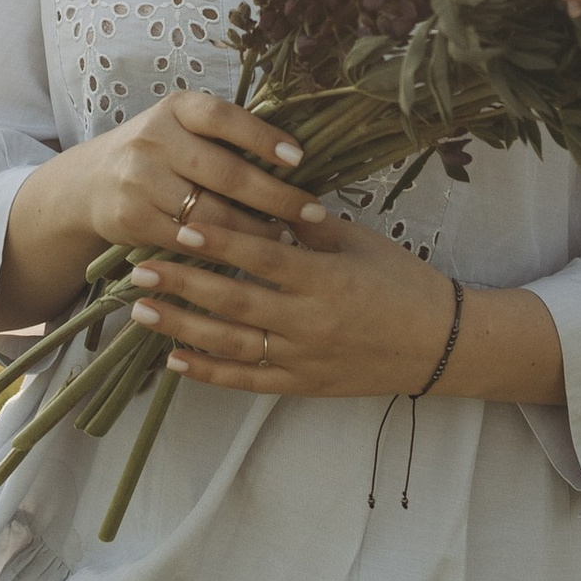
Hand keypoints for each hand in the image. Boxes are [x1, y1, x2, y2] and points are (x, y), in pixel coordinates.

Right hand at [0, 94, 327, 329]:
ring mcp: (139, 180)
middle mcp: (154, 139)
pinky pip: (187, 241)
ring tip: (288, 238)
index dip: (262, 137)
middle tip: (313, 213)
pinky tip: (247, 258)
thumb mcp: (185, 128)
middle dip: (274, 196)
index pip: (224, 118)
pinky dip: (220, 252)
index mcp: (177, 108)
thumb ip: (228, 137)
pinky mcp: (132, 219)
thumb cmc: (162, 152)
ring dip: (254, 231)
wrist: (92, 182)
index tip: (299, 158)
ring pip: (209, 214)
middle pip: (224, 172)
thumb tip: (298, 158)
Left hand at [126, 210, 567, 409]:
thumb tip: (261, 195)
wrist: (442, 345)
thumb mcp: (361, 242)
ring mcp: (304, 358)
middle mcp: (309, 321)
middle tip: (138, 269)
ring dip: (182, 329)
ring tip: (140, 314)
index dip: (217, 242)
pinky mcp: (303, 385)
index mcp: (324, 278)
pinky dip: (209, 373)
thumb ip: (309, 225)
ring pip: (231, 346)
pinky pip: (248, 382)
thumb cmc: (403, 281)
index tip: (178, 225)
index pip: (260, 257)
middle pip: (234, 302)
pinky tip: (174, 361)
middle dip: (183, 285)